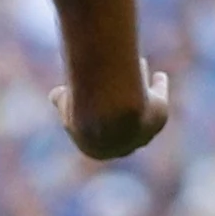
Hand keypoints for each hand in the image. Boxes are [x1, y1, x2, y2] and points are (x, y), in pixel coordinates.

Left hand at [53, 67, 171, 160]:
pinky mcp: (158, 116)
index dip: (97, 114)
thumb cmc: (82, 107)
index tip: (97, 99)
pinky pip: (159, 98)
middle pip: (124, 125)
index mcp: (96, 150)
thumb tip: (55, 95)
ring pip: (142, 110)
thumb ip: (61, 99)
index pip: (97, 134)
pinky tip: (159, 76)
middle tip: (120, 84)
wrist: (106, 111)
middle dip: (122, 105)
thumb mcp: (65, 99)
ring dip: (141, 88)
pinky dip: (159, 87)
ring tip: (140, 65)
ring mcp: (142, 133)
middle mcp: (122, 146)